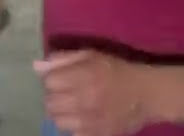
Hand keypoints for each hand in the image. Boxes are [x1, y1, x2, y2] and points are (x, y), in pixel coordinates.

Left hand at [35, 50, 154, 135]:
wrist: (147, 94)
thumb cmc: (116, 70)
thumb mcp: (91, 55)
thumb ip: (63, 59)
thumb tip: (37, 66)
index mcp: (85, 76)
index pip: (49, 82)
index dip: (53, 79)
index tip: (61, 78)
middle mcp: (87, 99)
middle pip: (50, 103)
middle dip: (54, 97)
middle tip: (66, 94)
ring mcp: (92, 120)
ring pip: (58, 121)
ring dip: (62, 113)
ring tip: (73, 107)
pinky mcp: (99, 134)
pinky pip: (72, 133)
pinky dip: (74, 126)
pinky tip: (82, 118)